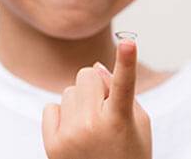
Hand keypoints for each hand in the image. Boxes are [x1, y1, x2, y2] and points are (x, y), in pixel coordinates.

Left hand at [42, 39, 151, 158]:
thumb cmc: (129, 153)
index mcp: (121, 119)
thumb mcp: (138, 124)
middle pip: (86, 75)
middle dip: (95, 85)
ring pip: (69, 91)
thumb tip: (95, 66)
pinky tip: (73, 133)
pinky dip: (62, 114)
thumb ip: (119, 91)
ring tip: (90, 126)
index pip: (125, 84)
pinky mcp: (52, 144)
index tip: (128, 42)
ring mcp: (70, 135)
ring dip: (79, 101)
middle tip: (103, 107)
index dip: (127, 62)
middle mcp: (93, 125)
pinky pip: (51, 107)